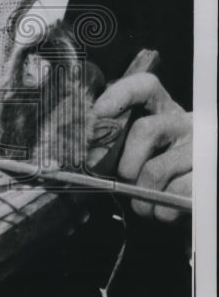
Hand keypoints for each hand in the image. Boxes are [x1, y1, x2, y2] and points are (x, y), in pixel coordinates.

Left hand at [92, 73, 191, 222]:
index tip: (97, 113)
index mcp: (164, 109)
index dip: (119, 95)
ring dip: (139, 194)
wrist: (192, 196)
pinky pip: (174, 195)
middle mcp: (184, 124)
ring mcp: (199, 149)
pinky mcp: (206, 179)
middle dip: (124, 161)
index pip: (145, 86)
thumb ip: (117, 142)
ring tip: (140, 204)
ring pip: (155, 170)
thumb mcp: (139, 148)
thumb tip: (90, 153)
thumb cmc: (158, 170)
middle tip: (121, 179)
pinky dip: (159, 210)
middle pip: (145, 130)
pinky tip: (159, 210)